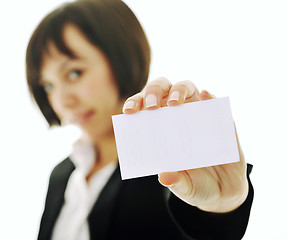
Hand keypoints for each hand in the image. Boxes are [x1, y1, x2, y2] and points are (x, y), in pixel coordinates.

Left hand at [122, 77, 248, 212]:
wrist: (223, 190)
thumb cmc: (194, 184)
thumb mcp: (184, 187)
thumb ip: (176, 182)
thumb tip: (165, 177)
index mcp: (158, 128)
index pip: (142, 108)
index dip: (134, 104)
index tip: (129, 111)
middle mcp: (175, 116)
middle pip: (161, 90)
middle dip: (153, 93)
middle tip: (152, 107)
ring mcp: (197, 113)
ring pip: (186, 87)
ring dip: (178, 91)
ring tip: (175, 103)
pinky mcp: (220, 117)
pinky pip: (214, 100)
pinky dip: (209, 96)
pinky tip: (206, 96)